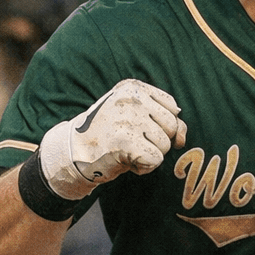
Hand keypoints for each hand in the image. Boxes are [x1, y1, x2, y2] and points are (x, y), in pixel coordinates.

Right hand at [38, 79, 187, 198]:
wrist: (73, 152)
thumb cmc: (108, 135)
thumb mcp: (135, 117)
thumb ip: (165, 121)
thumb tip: (181, 138)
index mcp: (133, 87)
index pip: (173, 107)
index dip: (162, 126)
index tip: (139, 129)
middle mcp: (132, 99)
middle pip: (172, 127)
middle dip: (157, 141)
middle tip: (131, 141)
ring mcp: (128, 119)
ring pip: (165, 145)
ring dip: (149, 154)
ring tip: (126, 150)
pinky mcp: (126, 141)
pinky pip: (156, 160)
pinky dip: (143, 167)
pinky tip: (125, 161)